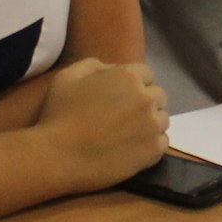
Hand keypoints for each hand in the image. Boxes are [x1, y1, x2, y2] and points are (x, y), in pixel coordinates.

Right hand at [37, 58, 166, 189]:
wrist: (58, 156)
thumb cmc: (60, 114)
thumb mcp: (69, 76)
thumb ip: (95, 65)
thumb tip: (113, 69)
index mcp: (128, 76)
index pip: (146, 73)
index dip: (134, 83)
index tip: (121, 96)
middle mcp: (146, 98)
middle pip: (158, 95)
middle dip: (144, 101)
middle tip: (125, 115)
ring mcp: (152, 126)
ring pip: (162, 119)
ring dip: (150, 123)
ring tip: (128, 133)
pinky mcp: (154, 151)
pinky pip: (163, 142)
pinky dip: (151, 144)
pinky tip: (132, 148)